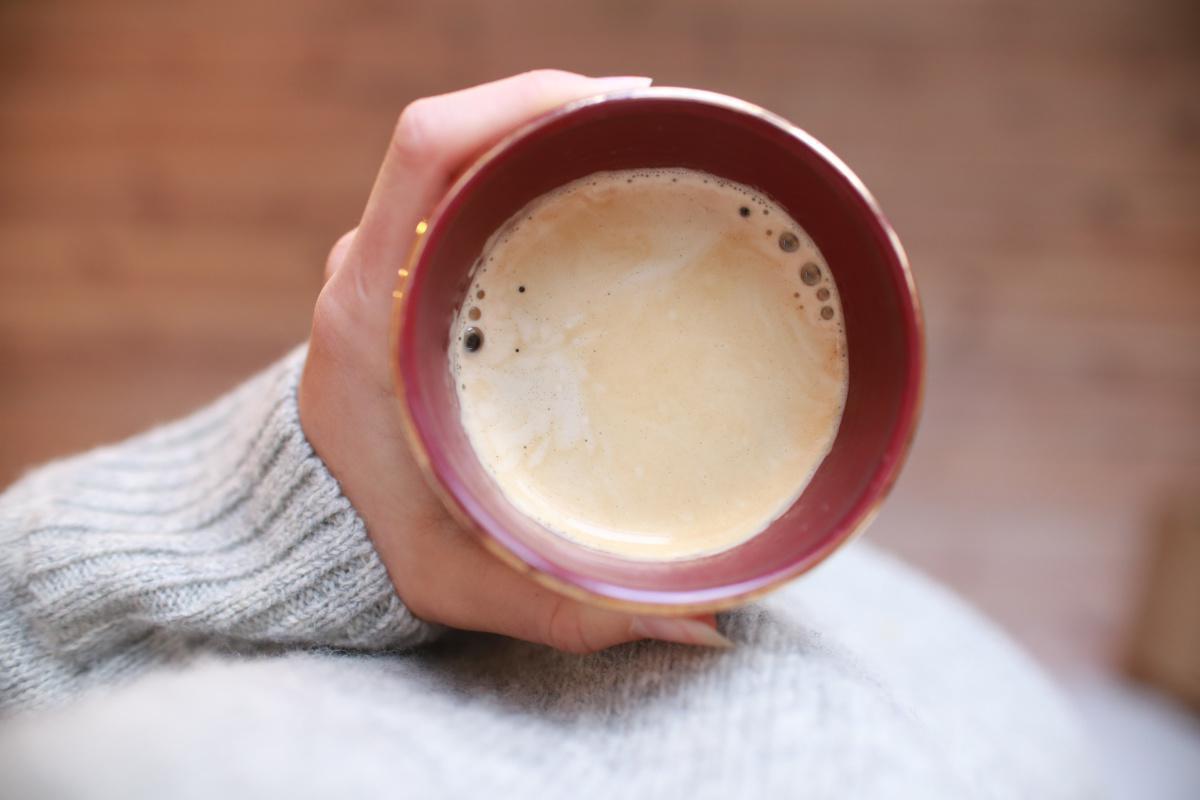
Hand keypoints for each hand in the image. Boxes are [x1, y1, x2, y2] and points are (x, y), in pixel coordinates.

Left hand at [299, 71, 730, 652]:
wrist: (302, 529)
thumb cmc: (378, 549)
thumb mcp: (468, 583)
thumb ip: (578, 610)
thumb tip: (705, 624)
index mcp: (371, 315)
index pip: (429, 152)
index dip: (522, 103)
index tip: (625, 105)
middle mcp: (370, 269)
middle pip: (461, 135)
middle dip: (564, 113)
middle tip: (664, 133)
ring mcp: (381, 263)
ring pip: (464, 156)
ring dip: (548, 137)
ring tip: (643, 152)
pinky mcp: (400, 271)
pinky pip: (460, 188)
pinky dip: (526, 170)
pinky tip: (594, 191)